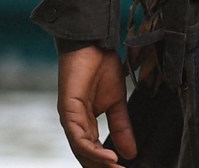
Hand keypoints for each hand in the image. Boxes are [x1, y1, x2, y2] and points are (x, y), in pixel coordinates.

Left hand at [57, 44, 135, 167]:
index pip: (93, 151)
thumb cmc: (102, 67)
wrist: (94, 44)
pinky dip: (92, 149)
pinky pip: (78, 137)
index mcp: (85, 123)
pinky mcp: (67, 110)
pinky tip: (108, 157)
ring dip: (99, 162)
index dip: (107, 163)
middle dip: (103, 167)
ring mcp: (69, 118)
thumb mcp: (118, 102)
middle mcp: (75, 124)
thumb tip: (131, 153)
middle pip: (86, 155)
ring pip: (81, 150)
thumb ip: (122, 127)